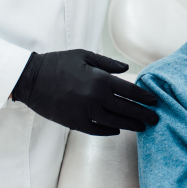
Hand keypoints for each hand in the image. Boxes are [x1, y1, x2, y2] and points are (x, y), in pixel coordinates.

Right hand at [11, 49, 158, 135]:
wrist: (31, 78)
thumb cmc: (58, 63)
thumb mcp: (84, 56)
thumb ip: (108, 63)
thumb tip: (127, 69)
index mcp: (100, 79)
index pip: (130, 91)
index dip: (144, 97)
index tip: (154, 102)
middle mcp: (96, 97)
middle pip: (126, 109)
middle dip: (143, 115)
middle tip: (155, 119)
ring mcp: (85, 112)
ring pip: (114, 122)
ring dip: (130, 125)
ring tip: (142, 128)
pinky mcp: (74, 122)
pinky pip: (96, 130)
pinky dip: (108, 131)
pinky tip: (117, 130)